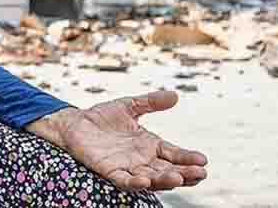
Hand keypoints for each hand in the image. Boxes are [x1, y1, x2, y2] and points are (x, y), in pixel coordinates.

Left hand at [29, 91, 207, 191]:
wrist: (75, 124)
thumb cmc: (102, 117)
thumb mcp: (129, 106)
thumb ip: (150, 102)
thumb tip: (175, 95)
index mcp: (150, 145)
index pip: (174, 155)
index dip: (188, 159)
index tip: (203, 160)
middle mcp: (142, 160)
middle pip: (168, 171)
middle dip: (184, 174)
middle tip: (200, 173)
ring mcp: (127, 167)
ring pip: (150, 179)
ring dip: (164, 180)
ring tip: (179, 178)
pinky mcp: (109, 171)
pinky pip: (124, 180)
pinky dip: (134, 183)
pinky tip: (145, 181)